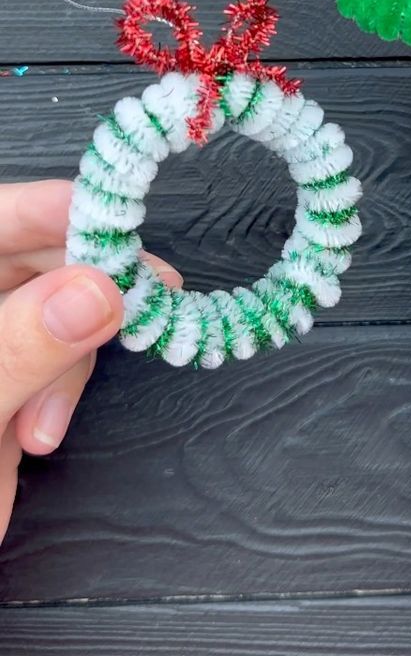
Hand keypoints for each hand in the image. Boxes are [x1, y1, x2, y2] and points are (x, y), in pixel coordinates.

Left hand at [0, 180, 179, 545]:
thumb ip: (20, 347)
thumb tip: (99, 290)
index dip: (59, 211)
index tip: (123, 229)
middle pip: (28, 276)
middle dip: (65, 326)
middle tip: (114, 337)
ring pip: (31, 335)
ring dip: (41, 392)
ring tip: (28, 448)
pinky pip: (12, 386)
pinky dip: (18, 426)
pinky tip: (7, 474)